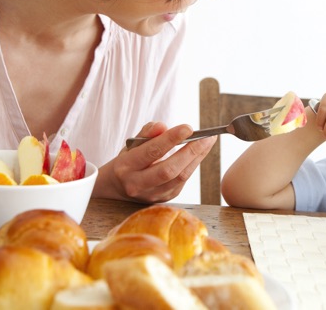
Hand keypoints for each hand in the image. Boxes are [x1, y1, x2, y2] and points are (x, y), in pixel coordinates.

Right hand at [95, 122, 216, 202]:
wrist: (117, 188)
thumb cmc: (128, 161)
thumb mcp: (131, 144)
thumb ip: (147, 133)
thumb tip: (163, 126)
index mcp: (125, 167)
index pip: (151, 151)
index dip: (171, 139)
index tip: (188, 128)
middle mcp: (137, 184)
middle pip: (168, 170)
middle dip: (190, 151)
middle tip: (206, 137)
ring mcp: (151, 195)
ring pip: (178, 178)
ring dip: (196, 158)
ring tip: (208, 142)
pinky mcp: (163, 199)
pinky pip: (182, 182)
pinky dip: (192, 166)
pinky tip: (200, 153)